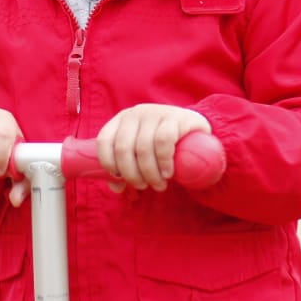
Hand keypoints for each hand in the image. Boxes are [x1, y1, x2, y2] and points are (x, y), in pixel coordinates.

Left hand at [96, 104, 210, 192]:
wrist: (195, 129)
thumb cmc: (163, 145)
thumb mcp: (141, 153)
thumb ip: (126, 168)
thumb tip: (116, 187)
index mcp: (121, 120)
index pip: (104, 141)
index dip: (108, 162)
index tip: (120, 178)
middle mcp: (135, 113)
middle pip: (123, 149)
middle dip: (132, 174)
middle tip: (143, 186)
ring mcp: (155, 113)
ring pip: (143, 148)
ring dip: (150, 173)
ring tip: (158, 185)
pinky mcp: (175, 118)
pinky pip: (163, 142)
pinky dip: (163, 162)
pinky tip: (168, 173)